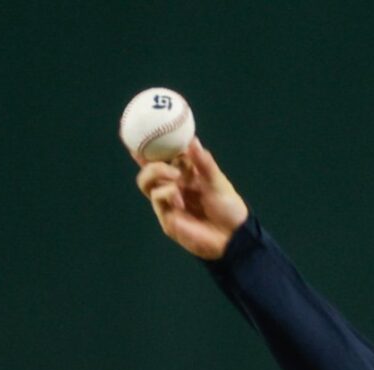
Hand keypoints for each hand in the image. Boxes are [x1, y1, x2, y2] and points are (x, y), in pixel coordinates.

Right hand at [135, 140, 247, 260]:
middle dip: (150, 159)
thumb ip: (204, 163)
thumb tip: (192, 141)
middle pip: (148, 167)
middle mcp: (173, 184)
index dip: (150, 145)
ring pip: (146, 181)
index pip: (163, 155)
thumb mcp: (218, 181)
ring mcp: (168, 201)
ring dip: (156, 172)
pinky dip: (166, 192)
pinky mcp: (167, 217)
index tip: (141, 129)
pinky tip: (180, 198)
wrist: (232, 236)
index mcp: (185, 173)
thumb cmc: (228, 207)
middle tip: (169, 160)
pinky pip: (156, 198)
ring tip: (175, 176)